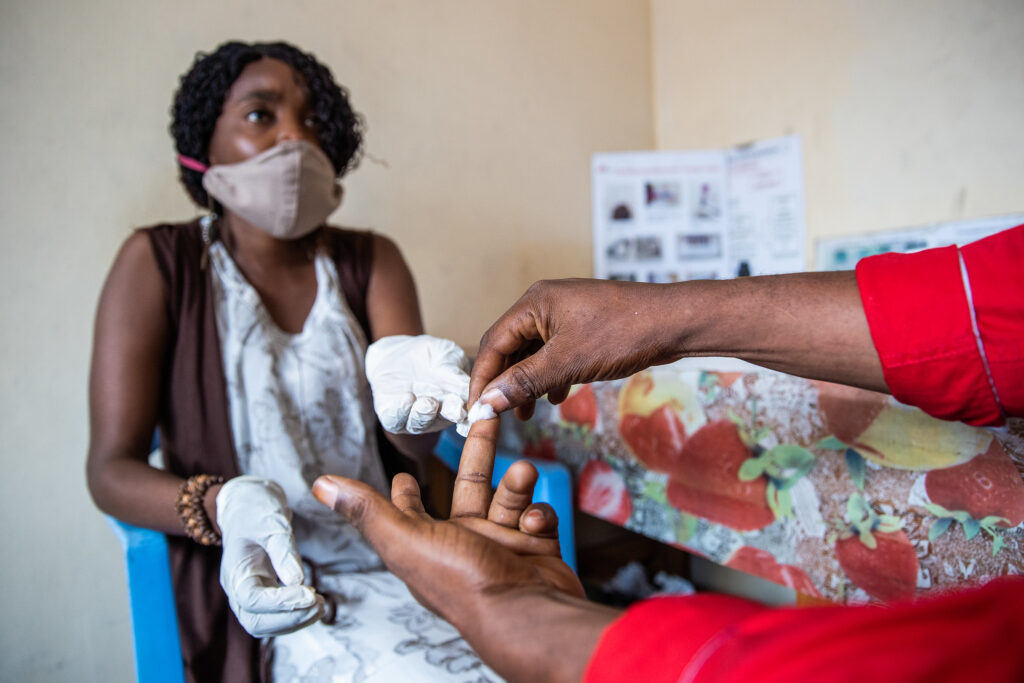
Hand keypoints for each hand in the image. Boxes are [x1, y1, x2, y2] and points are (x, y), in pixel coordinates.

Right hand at [216, 476, 324, 636]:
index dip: (281, 602)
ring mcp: (249, 593)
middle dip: (290, 618)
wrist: (248, 503)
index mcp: (235, 570)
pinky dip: (294, 617)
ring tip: (320, 606)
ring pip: (265, 625)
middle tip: (319, 604)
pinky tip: (313, 605)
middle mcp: (238, 588)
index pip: (252, 599)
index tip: (310, 594)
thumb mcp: (272, 522)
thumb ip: (284, 551)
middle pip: (256, 621)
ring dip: (294, 621)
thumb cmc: (256, 510)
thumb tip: (298, 581)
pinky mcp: (263, 593)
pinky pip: (275, 617)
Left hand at [312, 419, 606, 680]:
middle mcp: (466, 542)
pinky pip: (539, 518)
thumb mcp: (405, 538)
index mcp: (430, 542)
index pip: (413, 511)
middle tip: (487, 417)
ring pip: (509, 498)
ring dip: (516, 483)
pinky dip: (539, 514)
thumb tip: (321, 484)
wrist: (526, 613)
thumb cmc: (463, 582)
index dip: (406, 493)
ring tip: (523, 472)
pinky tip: (533, 522)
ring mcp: (503, 546)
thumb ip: (367, 509)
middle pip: (471, 486)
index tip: (404, 475)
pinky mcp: (537, 550)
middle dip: (480, 450)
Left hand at [365, 334, 470, 433]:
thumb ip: (455, 370)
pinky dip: (399, 411)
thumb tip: (472, 386)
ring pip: (417, 424)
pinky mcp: (391, 415)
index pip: (461, 412)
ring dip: (421, 415)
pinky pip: (394, 419)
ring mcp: (412, 417)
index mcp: (454, 402)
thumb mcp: (445, 355)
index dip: (462, 412)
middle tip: (437, 404)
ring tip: (422, 401)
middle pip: (439, 422)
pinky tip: (405, 398)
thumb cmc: (429, 354)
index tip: (462, 408)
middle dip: (442, 415)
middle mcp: (435, 415)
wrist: (398, 352)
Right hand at [470, 279, 681, 418]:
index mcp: (534, 303)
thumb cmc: (623, 333)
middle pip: (510, 347)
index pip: (493, 343)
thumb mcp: (568, 362)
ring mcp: (564, 314)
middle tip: (498, 415)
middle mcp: (544, 303)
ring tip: (526, 413)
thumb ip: (525, 382)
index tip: (475, 409)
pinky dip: (550, 376)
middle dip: (504, 382)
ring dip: (527, 383)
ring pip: (532, 352)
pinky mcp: (582, 326)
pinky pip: (554, 352)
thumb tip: (488, 401)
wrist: (673, 322)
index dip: (482, 378)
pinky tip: (556, 397)